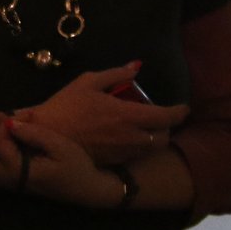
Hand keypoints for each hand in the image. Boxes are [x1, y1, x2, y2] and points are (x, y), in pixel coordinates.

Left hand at [0, 114, 120, 208]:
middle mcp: (5, 179)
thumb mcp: (60, 146)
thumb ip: (33, 133)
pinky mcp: (2, 182)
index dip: (6, 122)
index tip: (23, 113)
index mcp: (19, 171)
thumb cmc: (77, 166)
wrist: (86, 189)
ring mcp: (2, 183)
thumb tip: (8, 121)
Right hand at [14, 63, 187, 164]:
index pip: (166, 117)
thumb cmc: (66, 106)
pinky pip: (137, 155)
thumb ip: (115, 74)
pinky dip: (140, 145)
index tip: (184, 107)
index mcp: (129, 115)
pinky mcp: (115, 162)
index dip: (179, 112)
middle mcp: (133, 137)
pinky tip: (126, 137)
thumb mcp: (88, 82)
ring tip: (143, 127)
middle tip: (159, 117)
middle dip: (166, 127)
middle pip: (164, 136)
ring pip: (152, 148)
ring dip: (154, 137)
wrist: (47, 136)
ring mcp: (124, 152)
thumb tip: (136, 67)